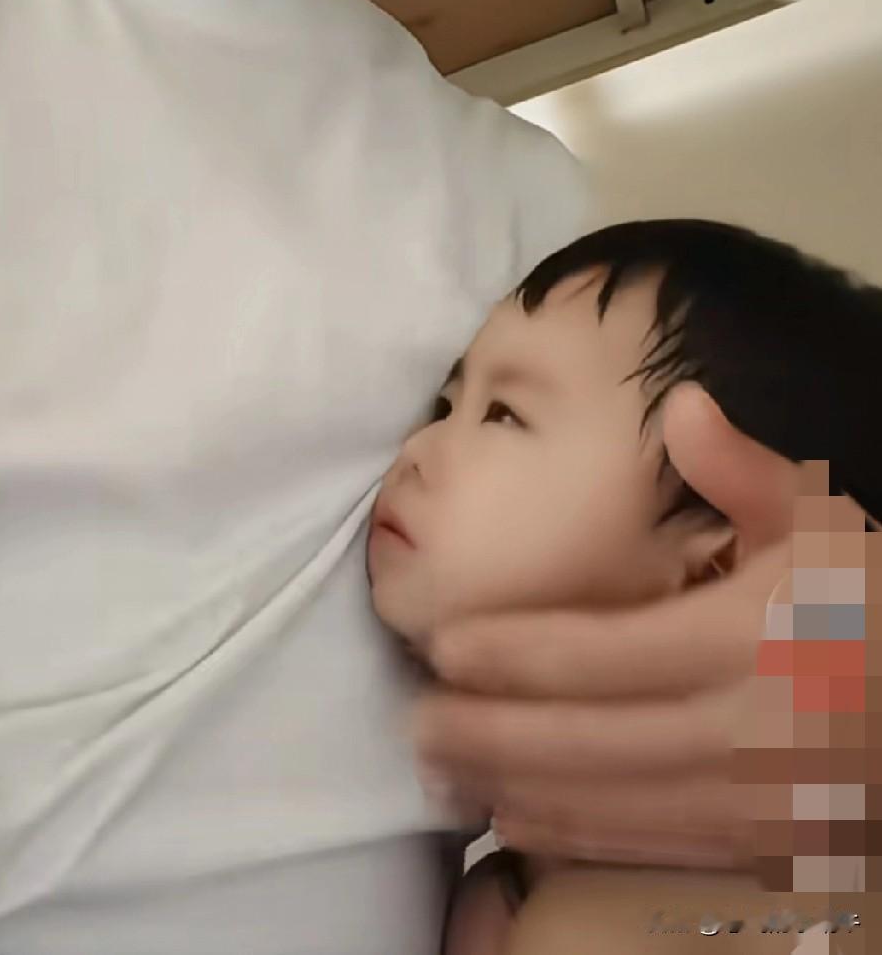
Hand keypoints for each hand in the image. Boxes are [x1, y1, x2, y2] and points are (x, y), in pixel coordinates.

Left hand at [414, 383, 807, 868]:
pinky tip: (519, 820)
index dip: (515, 651)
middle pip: (588, 737)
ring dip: (516, 788)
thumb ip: (747, 472)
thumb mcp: (824, 523)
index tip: (443, 646)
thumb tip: (683, 404)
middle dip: (491, 733)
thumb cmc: (867, 604)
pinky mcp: (756, 843)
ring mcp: (746, 797)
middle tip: (414, 722)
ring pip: (608, 801)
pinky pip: (650, 845)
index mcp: (745, 637)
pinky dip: (577, 837)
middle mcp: (738, 725)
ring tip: (441, 772)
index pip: (604, 651)